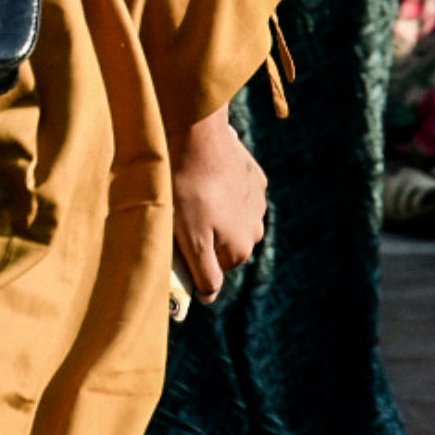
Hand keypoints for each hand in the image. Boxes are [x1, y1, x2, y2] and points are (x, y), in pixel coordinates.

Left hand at [171, 105, 265, 302]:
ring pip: (230, 218)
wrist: (198, 136)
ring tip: (192, 192)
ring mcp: (258, 202)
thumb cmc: (187, 190)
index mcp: (240, 249)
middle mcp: (256, 230)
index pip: (212, 269)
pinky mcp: (254, 177)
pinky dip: (222, 188)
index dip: (191, 257)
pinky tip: (206, 176)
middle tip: (181, 213)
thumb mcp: (189, 240)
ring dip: (214, 211)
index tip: (176, 238)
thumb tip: (209, 298)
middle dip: (204, 234)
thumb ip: (204, 274)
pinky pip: (236, 192)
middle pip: (222, 244)